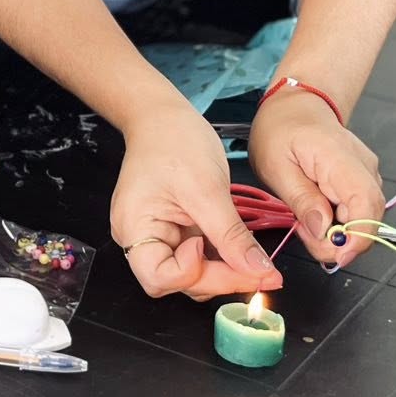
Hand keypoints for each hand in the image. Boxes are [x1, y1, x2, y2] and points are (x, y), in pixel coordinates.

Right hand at [112, 99, 281, 299]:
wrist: (164, 115)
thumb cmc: (173, 140)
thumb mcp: (207, 189)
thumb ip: (230, 235)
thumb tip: (256, 269)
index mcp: (134, 226)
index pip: (160, 277)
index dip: (192, 272)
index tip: (217, 249)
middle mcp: (141, 237)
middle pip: (177, 281)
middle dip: (218, 279)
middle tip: (261, 272)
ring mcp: (159, 234)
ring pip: (191, 274)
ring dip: (224, 272)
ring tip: (258, 264)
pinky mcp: (175, 230)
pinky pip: (198, 257)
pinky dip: (222, 259)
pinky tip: (246, 254)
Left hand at [247, 89, 385, 268]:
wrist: (295, 106)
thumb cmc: (281, 129)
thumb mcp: (276, 166)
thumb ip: (302, 199)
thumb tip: (323, 230)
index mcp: (340, 159)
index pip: (367, 205)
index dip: (358, 237)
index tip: (337, 255)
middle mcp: (363, 167)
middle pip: (368, 219)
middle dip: (340, 241)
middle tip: (305, 233)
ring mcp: (366, 174)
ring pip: (363, 219)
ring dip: (335, 232)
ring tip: (304, 217)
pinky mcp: (362, 181)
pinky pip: (356, 211)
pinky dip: (336, 221)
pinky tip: (314, 211)